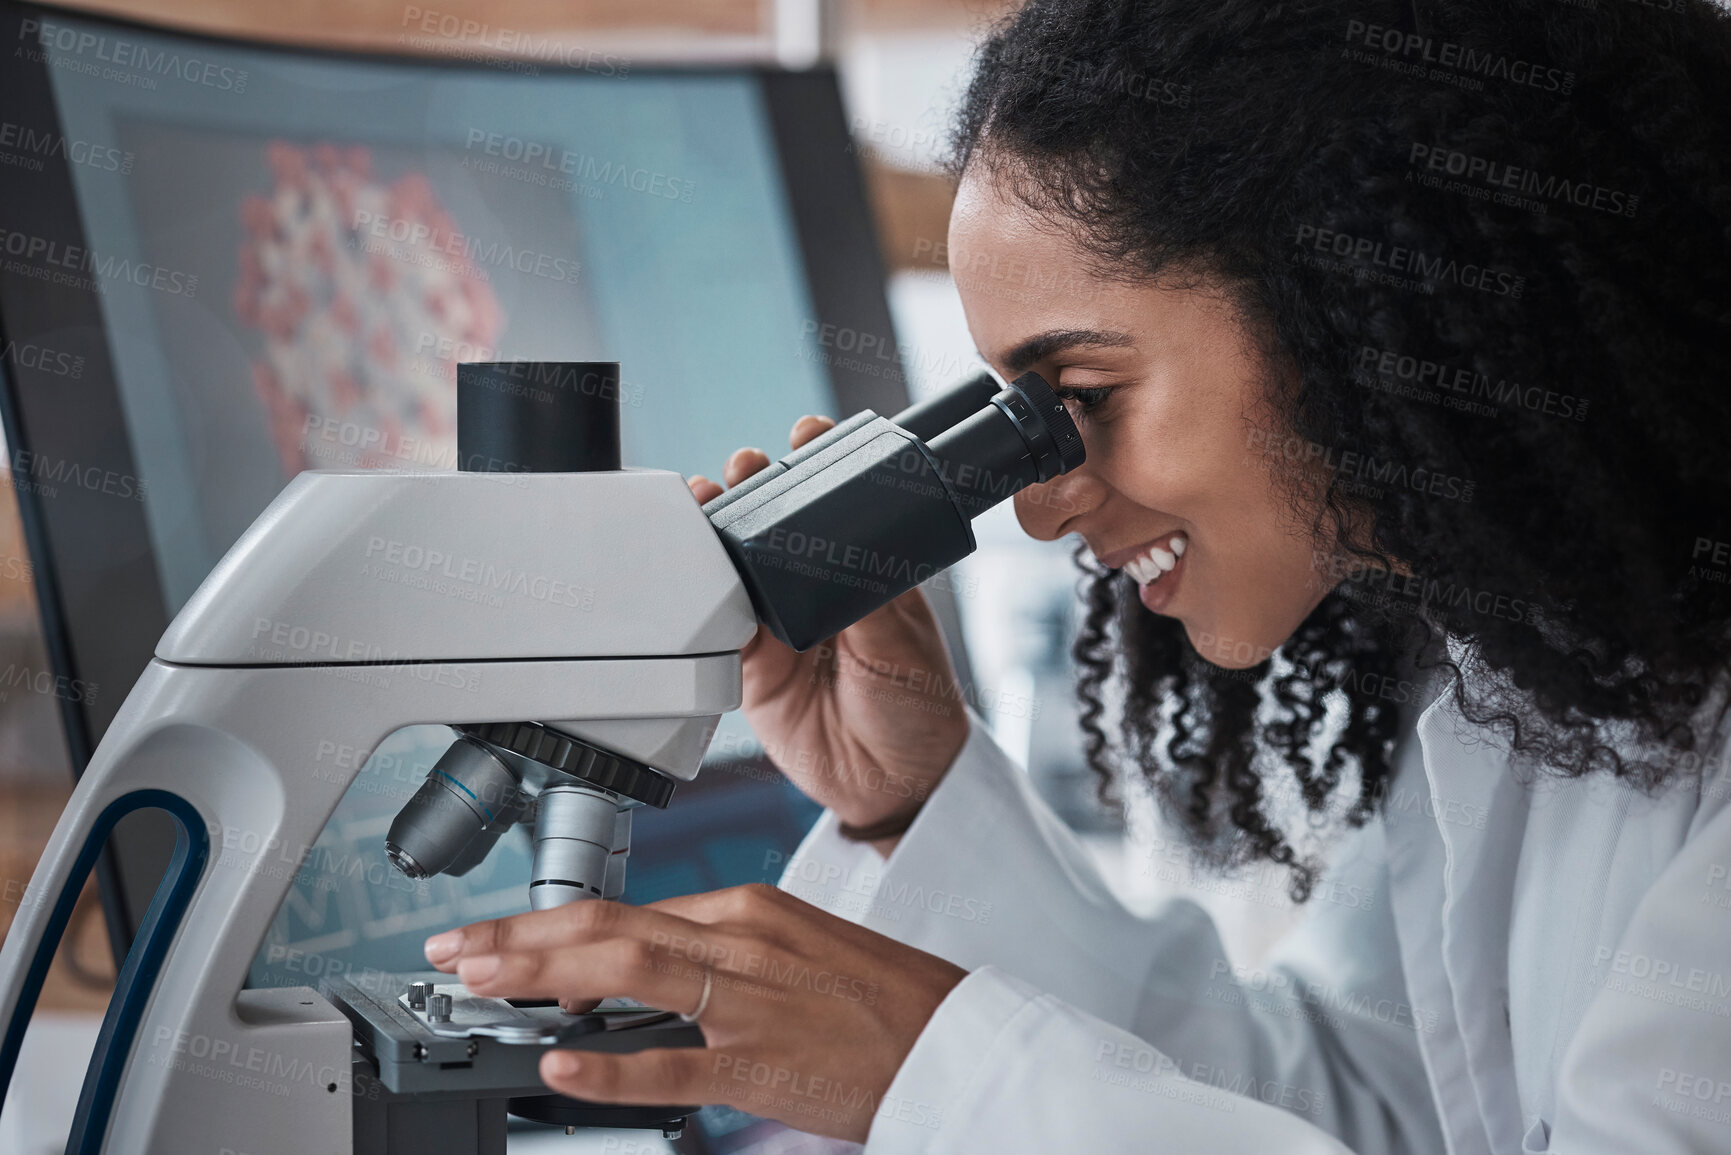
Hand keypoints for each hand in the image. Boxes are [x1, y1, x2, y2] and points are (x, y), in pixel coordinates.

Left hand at [423, 885, 966, 1142]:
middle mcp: (740, 939)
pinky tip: (560, 1066)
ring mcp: (749, 999)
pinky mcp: (763, 1061)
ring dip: (541, 975)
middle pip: (609, 928)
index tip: (496, 936)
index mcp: (746, 909)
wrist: (956, 1037)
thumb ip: (717, 951)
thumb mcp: (795, 947)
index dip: (547, 924)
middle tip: (455, 950)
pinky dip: (610, 1065)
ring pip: (627, 973)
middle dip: (520, 938)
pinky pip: (673, 1065)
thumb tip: (641, 965)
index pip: (625, 909)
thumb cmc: (881, 998)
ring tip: (481, 983)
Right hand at [690, 416, 970, 852]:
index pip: (837, 505)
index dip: (817, 465)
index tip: (807, 435)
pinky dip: (696, 598)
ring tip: (706, 498)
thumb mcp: (901, 641)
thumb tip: (831, 553)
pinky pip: (715, 627)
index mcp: (864, 572)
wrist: (896, 785)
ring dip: (717, 530)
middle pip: (773, 525)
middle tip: (745, 466)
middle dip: (754, 486)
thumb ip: (862, 599)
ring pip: (736, 566)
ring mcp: (778, 626)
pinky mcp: (750, 667)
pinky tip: (686, 570)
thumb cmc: (919, 709)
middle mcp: (816, 592)